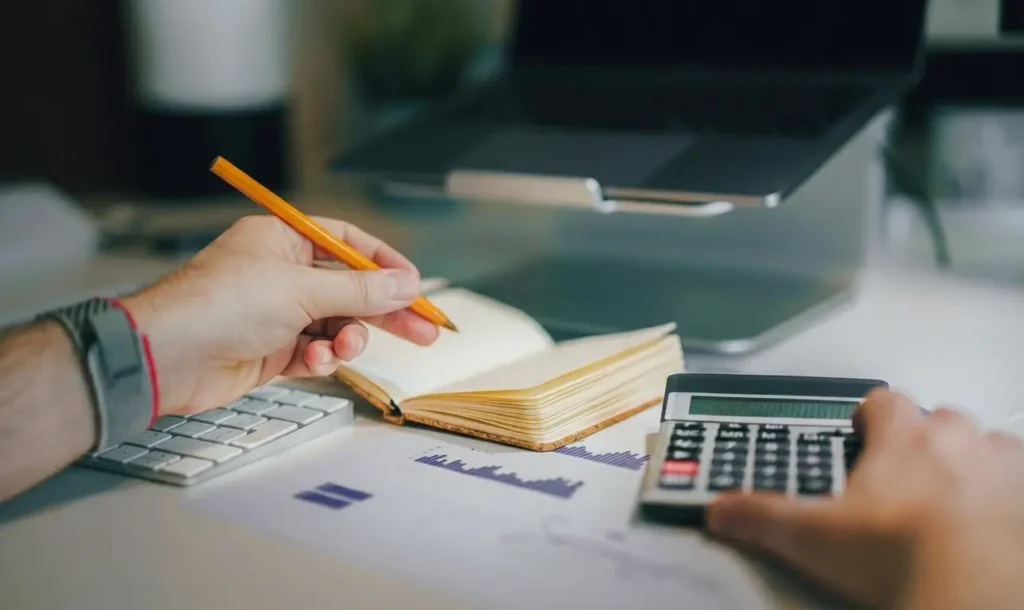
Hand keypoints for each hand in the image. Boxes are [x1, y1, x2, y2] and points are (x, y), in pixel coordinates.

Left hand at [122, 215, 438, 415]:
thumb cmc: (219, 305)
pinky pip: (315, 352)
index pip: (348, 243)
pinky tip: (315, 363)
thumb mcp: (300, 289)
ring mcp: (277, 313)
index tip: (415, 286)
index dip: (384, 264)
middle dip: (385, 311)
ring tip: (344, 348)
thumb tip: (405, 285)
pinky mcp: (272, 350)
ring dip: (347, 339)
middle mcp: (282, 273)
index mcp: (283, 240)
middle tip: (425, 330)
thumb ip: (359, 290)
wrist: (167, 356)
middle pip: (350, 288)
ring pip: (336, 324)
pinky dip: (321, 359)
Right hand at [707, 389, 1023, 609]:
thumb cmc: (900, 558)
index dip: (867, 419)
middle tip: (902, 486)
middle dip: (920, 444)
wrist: (977, 595)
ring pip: (984, 445)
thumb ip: (761, 516)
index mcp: (903, 436)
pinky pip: (1019, 478)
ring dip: (970, 464)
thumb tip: (718, 510)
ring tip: (951, 505)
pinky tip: (991, 522)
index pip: (881, 400)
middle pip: (936, 421)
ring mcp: (1003, 465)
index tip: (860, 442)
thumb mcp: (813, 539)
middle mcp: (958, 438)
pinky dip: (1007, 493)